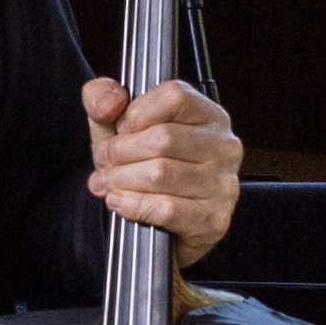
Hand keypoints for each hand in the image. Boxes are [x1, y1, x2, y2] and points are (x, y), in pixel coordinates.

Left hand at [84, 75, 239, 259]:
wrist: (155, 228)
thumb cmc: (141, 168)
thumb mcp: (116, 127)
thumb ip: (102, 98)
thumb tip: (111, 104)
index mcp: (207, 114)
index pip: (174, 96)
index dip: (136, 114)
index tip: (121, 130)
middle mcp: (223, 146)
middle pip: (163, 138)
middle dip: (120, 152)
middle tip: (105, 162)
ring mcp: (223, 184)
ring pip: (161, 174)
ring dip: (122, 181)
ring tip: (109, 183)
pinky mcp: (214, 219)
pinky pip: (167, 208)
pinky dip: (134, 206)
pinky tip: (121, 203)